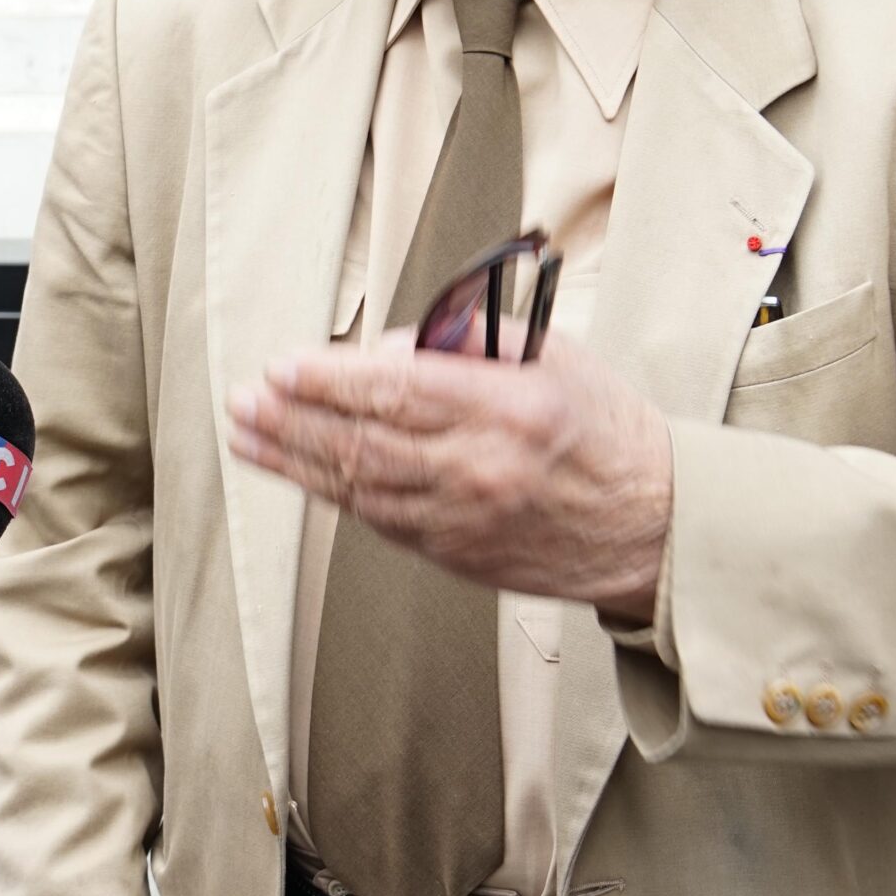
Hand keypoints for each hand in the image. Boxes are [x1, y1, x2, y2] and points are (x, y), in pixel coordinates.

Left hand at [226, 328, 671, 620]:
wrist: (653, 525)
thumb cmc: (604, 429)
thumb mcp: (554, 358)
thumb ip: (472, 343)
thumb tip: (389, 345)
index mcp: (509, 409)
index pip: (398, 390)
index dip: (330, 379)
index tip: (282, 365)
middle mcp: (482, 468)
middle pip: (364, 440)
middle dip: (292, 418)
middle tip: (243, 399)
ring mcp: (465, 519)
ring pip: (359, 485)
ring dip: (294, 458)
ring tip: (247, 433)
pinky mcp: (455, 553)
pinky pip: (378, 518)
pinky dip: (332, 492)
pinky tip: (297, 470)